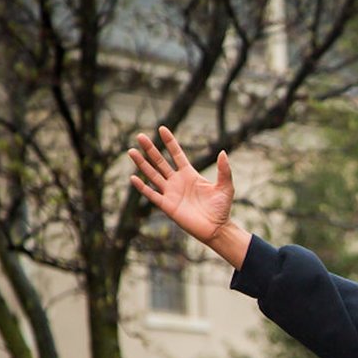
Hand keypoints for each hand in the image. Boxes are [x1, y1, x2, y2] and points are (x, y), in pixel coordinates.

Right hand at [129, 127, 234, 244]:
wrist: (217, 229)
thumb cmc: (222, 208)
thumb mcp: (226, 187)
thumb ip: (224, 170)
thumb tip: (223, 152)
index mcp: (190, 174)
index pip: (177, 155)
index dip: (170, 142)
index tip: (162, 128)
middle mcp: (177, 181)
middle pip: (160, 162)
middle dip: (150, 149)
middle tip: (140, 136)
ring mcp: (171, 193)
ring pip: (153, 175)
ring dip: (142, 164)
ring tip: (132, 151)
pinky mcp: (167, 206)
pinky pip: (152, 194)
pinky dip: (142, 187)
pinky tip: (133, 177)